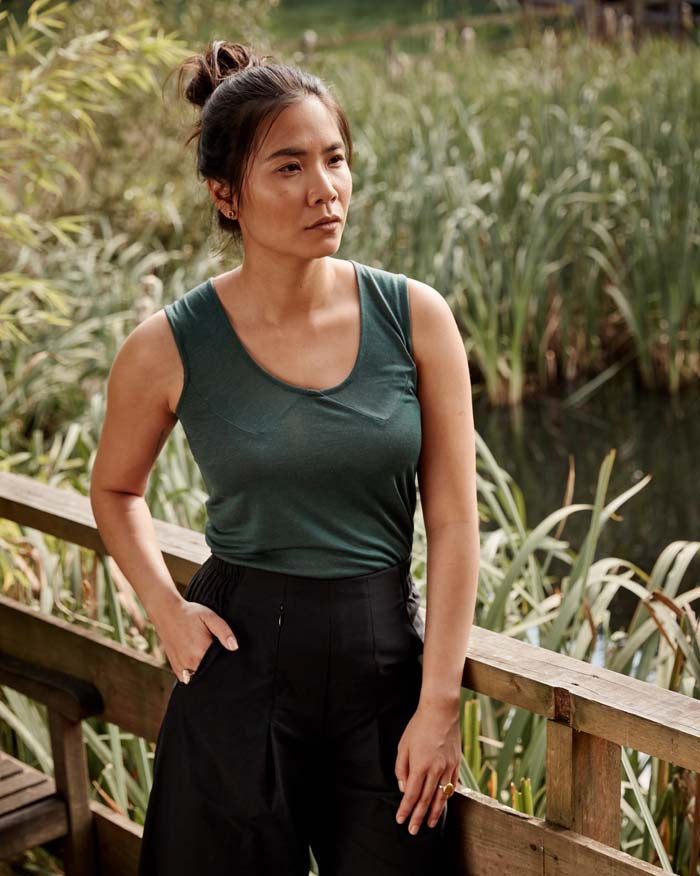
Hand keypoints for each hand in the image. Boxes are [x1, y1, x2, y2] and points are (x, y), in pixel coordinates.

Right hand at [153, 595, 238, 681]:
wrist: (166, 613)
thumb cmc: (189, 614)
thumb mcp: (209, 617)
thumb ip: (224, 631)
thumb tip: (234, 647)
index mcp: (201, 651)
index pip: (220, 666)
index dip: (226, 664)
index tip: (229, 658)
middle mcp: (190, 663)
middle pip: (210, 674)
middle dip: (216, 669)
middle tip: (218, 656)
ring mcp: (182, 667)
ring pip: (199, 678)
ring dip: (205, 673)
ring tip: (208, 659)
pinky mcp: (175, 668)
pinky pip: (188, 679)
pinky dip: (194, 675)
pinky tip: (198, 663)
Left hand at [394, 704, 460, 833]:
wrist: (441, 712)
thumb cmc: (419, 726)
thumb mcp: (403, 745)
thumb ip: (401, 768)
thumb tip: (403, 787)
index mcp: (420, 766)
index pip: (411, 795)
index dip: (406, 809)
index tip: (400, 820)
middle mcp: (435, 770)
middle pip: (426, 800)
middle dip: (418, 817)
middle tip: (413, 830)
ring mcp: (448, 768)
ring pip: (441, 796)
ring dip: (434, 812)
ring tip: (429, 824)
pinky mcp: (456, 764)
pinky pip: (451, 786)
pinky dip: (446, 797)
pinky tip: (441, 803)